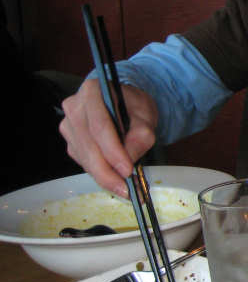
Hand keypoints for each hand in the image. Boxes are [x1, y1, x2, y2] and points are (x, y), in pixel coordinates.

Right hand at [59, 79, 158, 197]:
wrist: (124, 102)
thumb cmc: (134, 106)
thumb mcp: (146, 115)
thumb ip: (140, 135)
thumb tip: (129, 160)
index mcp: (92, 92)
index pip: (101, 127)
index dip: (113, 152)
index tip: (127, 171)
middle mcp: (74, 107)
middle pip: (88, 145)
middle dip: (107, 171)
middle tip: (125, 189)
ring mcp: (68, 124)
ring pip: (84, 156)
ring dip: (103, 175)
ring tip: (122, 188)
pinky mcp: (70, 140)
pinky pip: (82, 160)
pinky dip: (98, 171)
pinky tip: (112, 178)